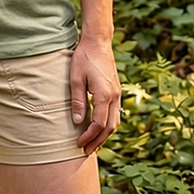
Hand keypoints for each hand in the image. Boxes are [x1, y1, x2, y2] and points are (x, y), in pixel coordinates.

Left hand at [70, 35, 120, 155]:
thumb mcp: (76, 78)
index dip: (88, 136)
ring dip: (104, 135)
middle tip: (85, 151)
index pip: (99, 124)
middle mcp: (114, 96)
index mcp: (104, 94)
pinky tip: (100, 128)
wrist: (98, 41)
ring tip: (93, 144)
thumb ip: (77, 101)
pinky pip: (115, 113)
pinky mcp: (116, 90)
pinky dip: (108, 124)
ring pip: (115, 121)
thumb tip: (78, 122)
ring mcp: (117, 93)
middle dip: (98, 141)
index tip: (78, 144)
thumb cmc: (84, 57)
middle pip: (110, 127)